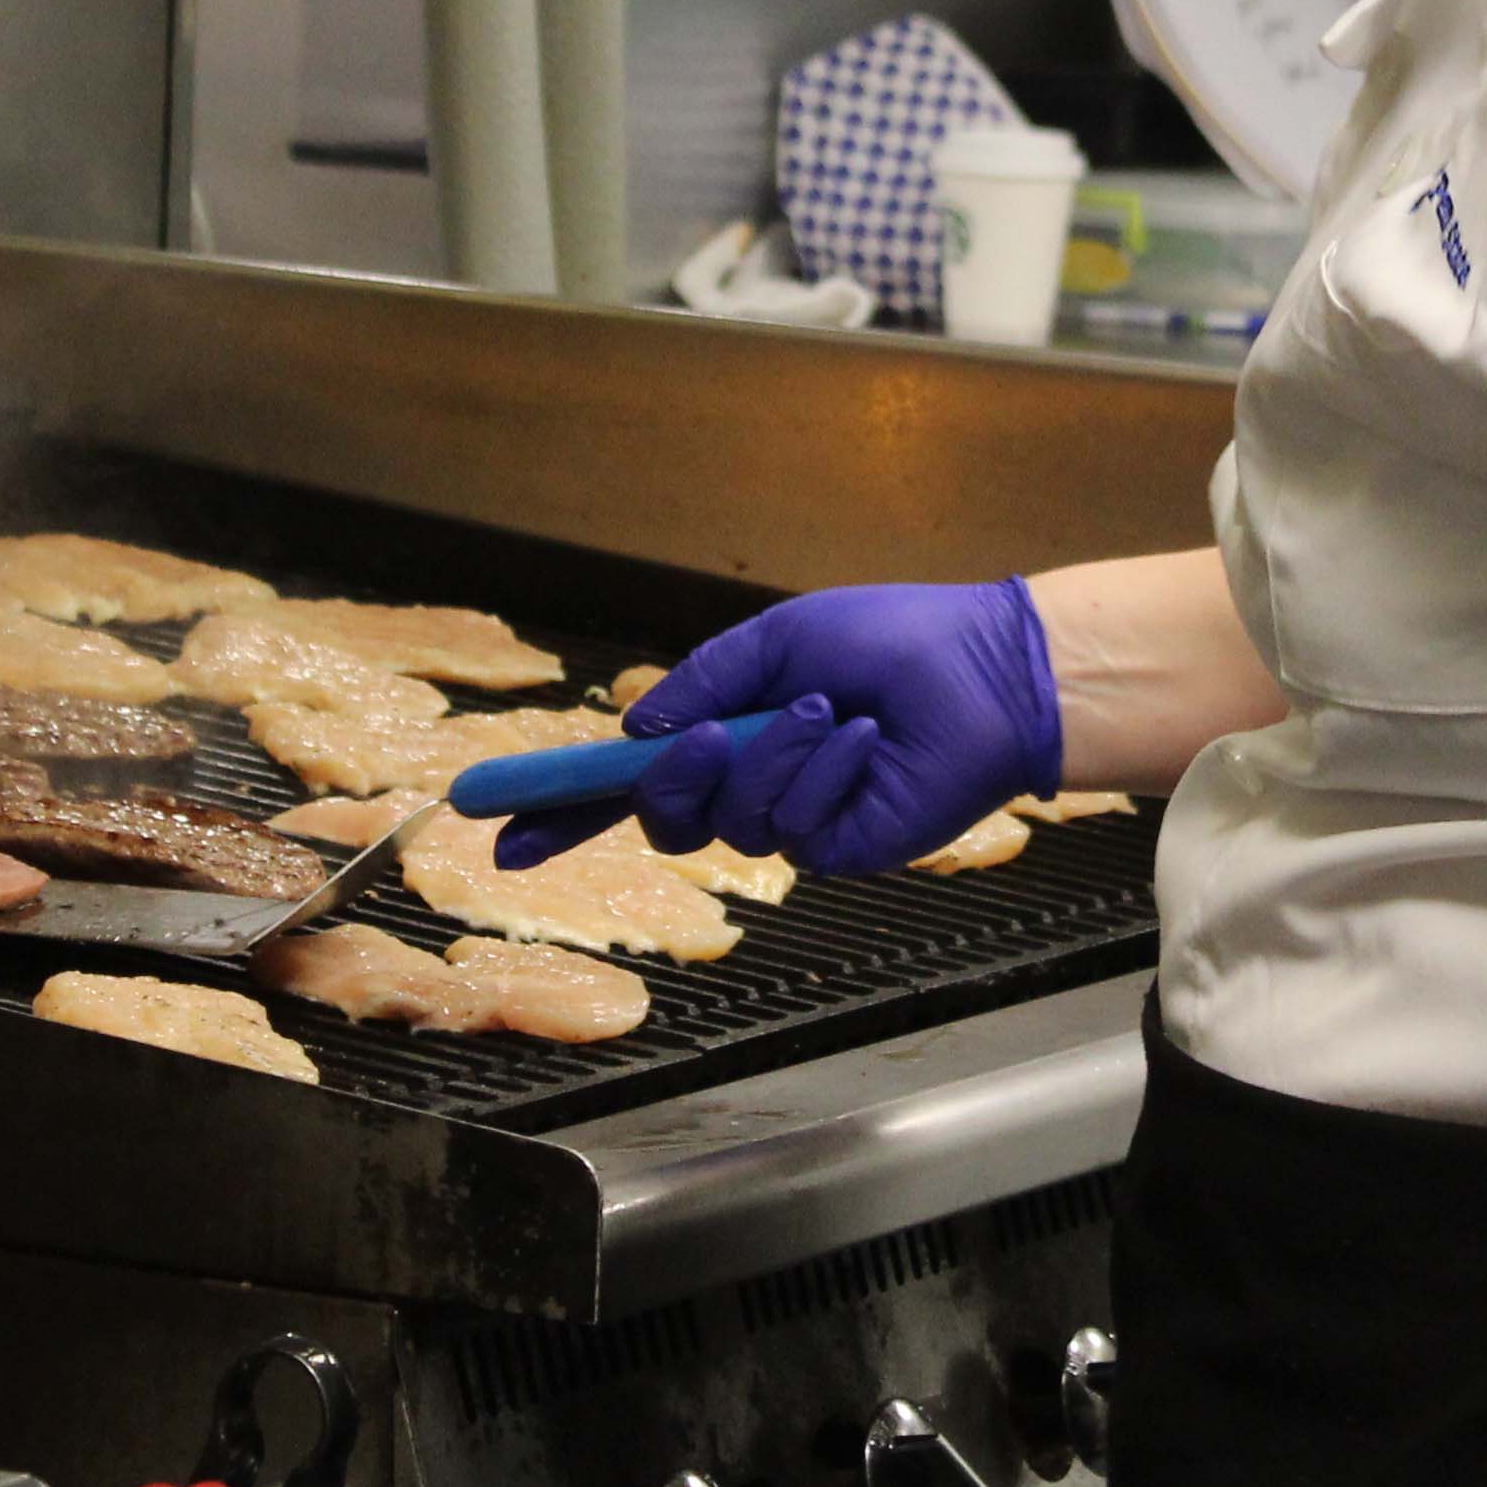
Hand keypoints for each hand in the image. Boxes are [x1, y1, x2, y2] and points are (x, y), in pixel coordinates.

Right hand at [500, 580, 1059, 877]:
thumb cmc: (892, 639)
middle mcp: (751, 785)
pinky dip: (826, 773)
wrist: (985, 670)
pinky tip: (868, 739)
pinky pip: (798, 829)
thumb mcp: (777, 639)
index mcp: (725, 733)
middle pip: (666, 820)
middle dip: (675, 780)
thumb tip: (637, 730)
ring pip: (732, 825)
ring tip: (833, 711)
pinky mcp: (843, 848)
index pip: (629, 783)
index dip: (564, 811)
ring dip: (775, 760)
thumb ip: (700, 681)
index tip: (501, 831)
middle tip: (714, 737)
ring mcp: (796, 823)